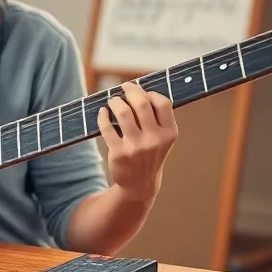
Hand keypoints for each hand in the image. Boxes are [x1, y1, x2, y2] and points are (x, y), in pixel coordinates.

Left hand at [96, 81, 177, 203]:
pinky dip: (102, 115)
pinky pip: (107, 127)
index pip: (162, 102)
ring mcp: (136, 147)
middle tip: (124, 88)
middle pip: (141, 104)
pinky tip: (103, 112)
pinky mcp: (118, 153)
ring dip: (115, 101)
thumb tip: (137, 88)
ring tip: (113, 101)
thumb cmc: (150, 153)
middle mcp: (154, 140)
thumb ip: (157, 117)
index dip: (149, 92)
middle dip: (131, 91)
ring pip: (123, 112)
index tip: (140, 91)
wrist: (140, 184)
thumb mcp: (163, 138)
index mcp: (169, 133)